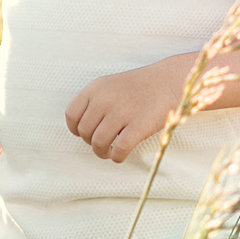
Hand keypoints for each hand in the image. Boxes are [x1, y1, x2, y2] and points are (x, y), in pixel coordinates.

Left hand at [64, 57, 195, 162]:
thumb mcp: (109, 86)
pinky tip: (120, 155)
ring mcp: (122, 112)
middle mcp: (105, 99)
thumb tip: (82, 130)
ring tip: (109, 151)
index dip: (76, 129)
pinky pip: (119, 149)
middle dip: (91, 142)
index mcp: (95, 88)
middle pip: (85, 132)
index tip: (86, 133)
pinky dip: (117, 157)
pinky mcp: (139, 125)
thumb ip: (93, 103)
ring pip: (98, 143)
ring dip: (102, 152)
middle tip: (102, 143)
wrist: (168, 81)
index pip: (71, 115)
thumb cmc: (138, 87)